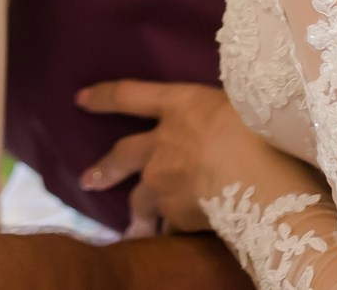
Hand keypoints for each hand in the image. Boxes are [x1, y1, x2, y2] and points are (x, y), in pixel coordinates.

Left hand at [76, 80, 258, 239]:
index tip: (80, 100)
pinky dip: (174, 233)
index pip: (129, 95)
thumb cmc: (257, 130)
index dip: (104, 96)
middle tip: (87, 180)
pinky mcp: (175, 216)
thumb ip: (215, 114)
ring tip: (132, 233)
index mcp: (178, 105)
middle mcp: (161, 144)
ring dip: (136, 218)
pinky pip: (171, 228)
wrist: (256, 178)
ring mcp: (162, 182)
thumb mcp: (237, 103)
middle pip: (123, 155)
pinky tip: (178, 242)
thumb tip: (220, 117)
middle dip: (105, 168)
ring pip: (139, 202)